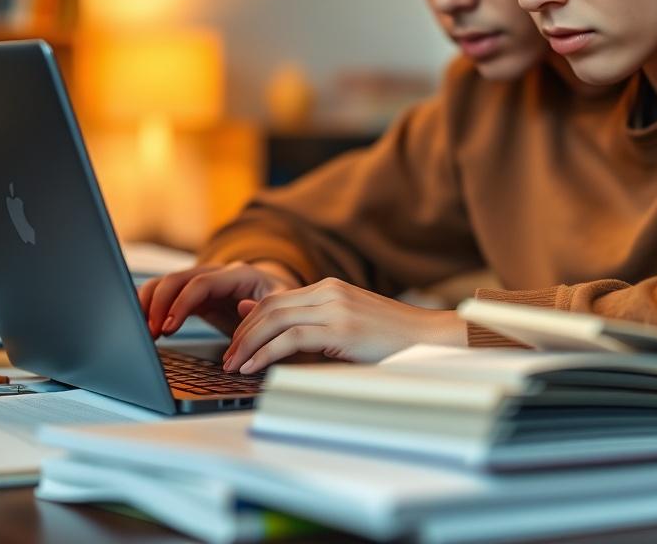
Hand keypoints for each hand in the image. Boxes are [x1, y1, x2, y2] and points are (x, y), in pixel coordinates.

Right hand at [138, 260, 299, 337]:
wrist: (279, 304)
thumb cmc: (280, 308)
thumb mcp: (281, 309)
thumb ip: (265, 309)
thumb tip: (243, 307)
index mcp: (239, 275)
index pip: (202, 283)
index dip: (182, 304)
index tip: (168, 327)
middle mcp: (217, 274)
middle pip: (177, 278)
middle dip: (158, 304)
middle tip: (150, 332)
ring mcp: (203, 282)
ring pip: (166, 283)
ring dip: (149, 303)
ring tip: (142, 330)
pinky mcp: (194, 296)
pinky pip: (166, 294)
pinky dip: (151, 306)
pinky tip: (144, 325)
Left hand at [222, 278, 467, 373]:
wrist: (430, 339)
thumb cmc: (390, 340)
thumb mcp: (344, 327)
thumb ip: (307, 322)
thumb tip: (259, 318)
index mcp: (329, 288)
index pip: (274, 299)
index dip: (248, 323)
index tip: (235, 345)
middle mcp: (329, 291)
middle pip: (268, 307)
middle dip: (241, 335)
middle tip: (226, 359)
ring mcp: (335, 308)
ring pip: (274, 320)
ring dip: (248, 345)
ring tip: (234, 367)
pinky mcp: (341, 329)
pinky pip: (291, 339)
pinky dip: (266, 354)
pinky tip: (255, 369)